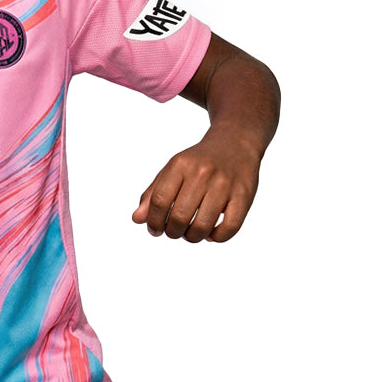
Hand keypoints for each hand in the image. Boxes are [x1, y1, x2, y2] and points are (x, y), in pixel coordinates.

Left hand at [132, 126, 260, 242]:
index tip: (154, 230)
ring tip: (190, 233)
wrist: (235, 143)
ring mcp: (225, 185)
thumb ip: (152, 194)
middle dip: (172, 232)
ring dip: (192, 238)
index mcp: (180, 164)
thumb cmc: (198, 163)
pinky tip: (211, 234)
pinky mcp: (244, 195)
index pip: (159, 200)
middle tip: (174, 232)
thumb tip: (137, 219)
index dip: (153, 221)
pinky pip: (229, 228)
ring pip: (203, 227)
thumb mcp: (172, 170)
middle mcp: (202, 173)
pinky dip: (216, 238)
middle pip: (179, 217)